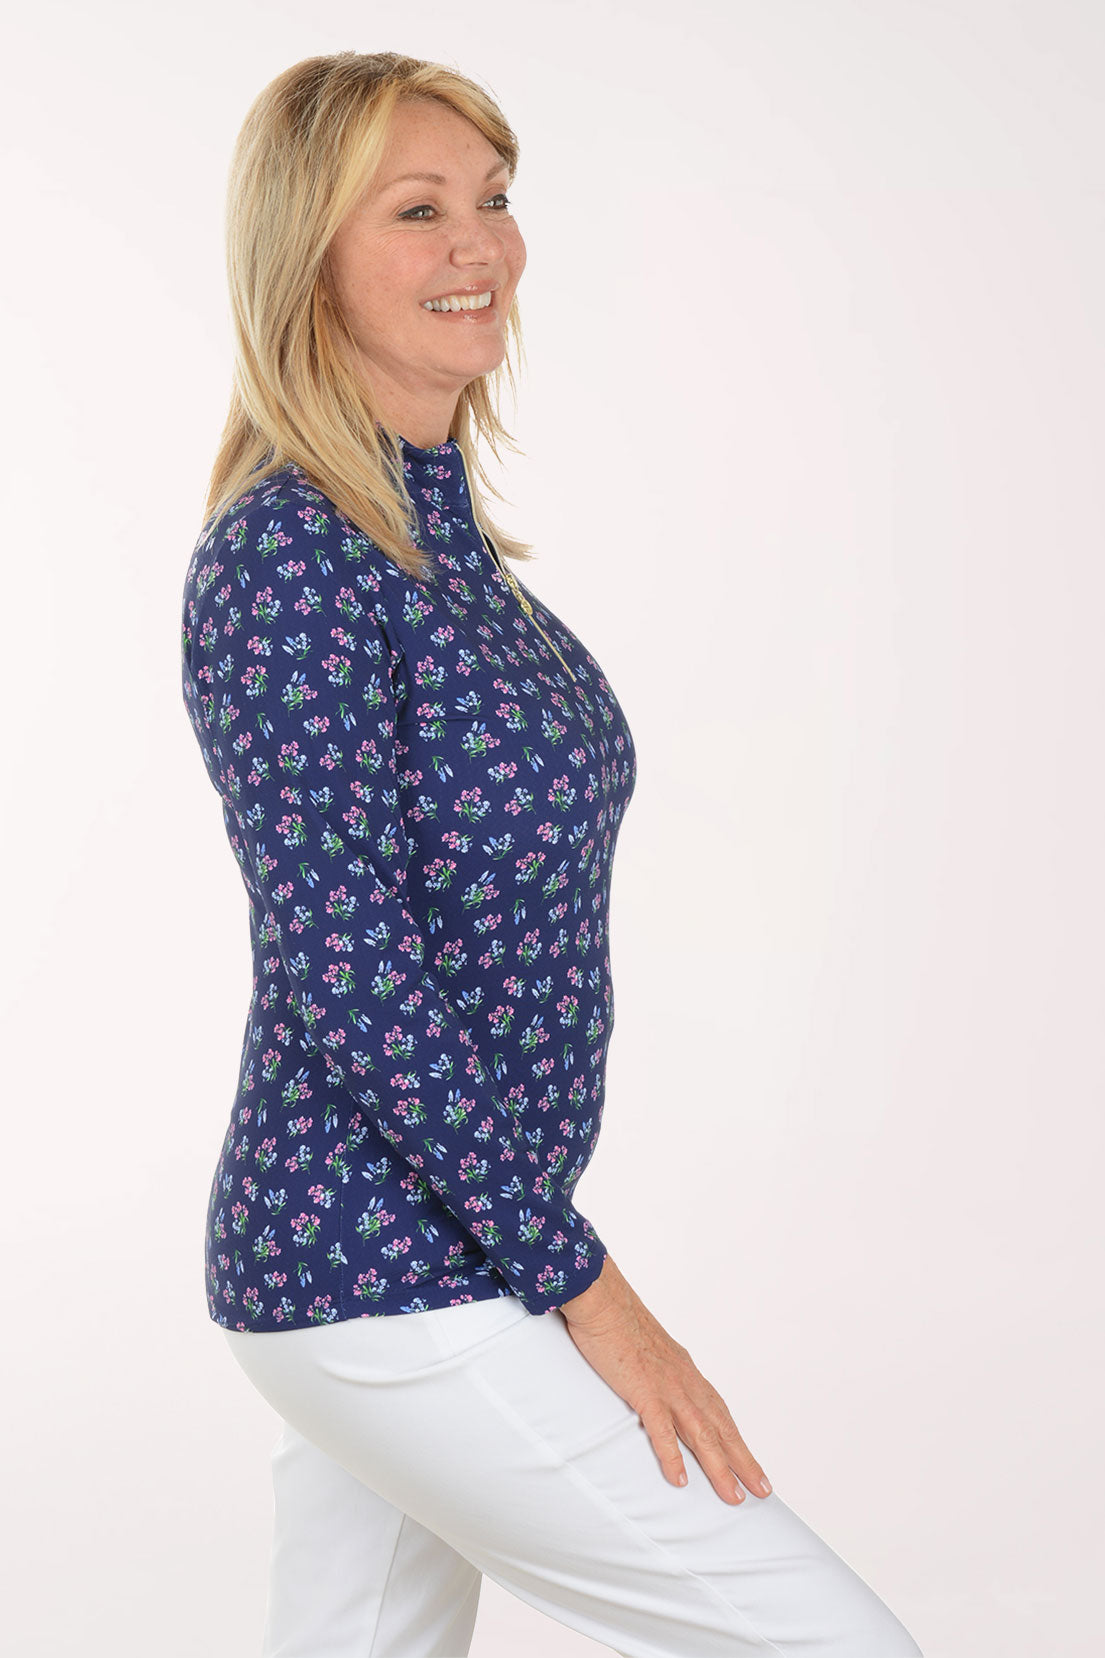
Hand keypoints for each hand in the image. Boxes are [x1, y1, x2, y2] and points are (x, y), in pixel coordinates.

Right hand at [558, 1256, 771, 1507]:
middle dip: (743, 1462)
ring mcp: (666, 1385)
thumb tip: (653, 1382)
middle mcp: (684, 1380)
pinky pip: (661, 1429)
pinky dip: (673, 1456)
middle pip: (721, 1427)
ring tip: (734, 1498)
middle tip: (762, 1491)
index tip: (750, 1464)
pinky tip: (681, 1481)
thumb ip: (655, 1368)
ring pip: (701, 1434)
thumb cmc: (617, 1317)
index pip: (719, 1411)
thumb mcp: (647, 1347)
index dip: (736, 1440)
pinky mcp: (643, 1388)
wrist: (601, 1295)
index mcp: (685, 1370)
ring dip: (719, 1468)